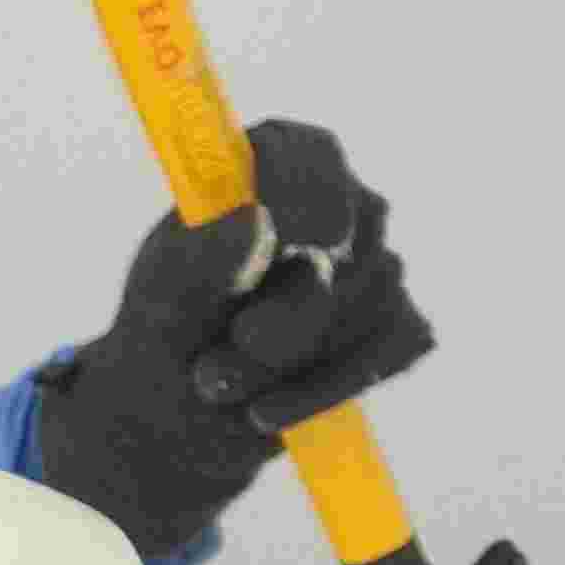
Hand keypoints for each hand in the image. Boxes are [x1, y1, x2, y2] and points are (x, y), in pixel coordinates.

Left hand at [33, 119, 435, 562]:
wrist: (183, 410)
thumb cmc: (169, 330)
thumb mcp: (166, 300)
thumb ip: (204, 261)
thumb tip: (253, 218)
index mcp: (270, 170)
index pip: (309, 151)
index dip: (308, 189)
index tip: (298, 240)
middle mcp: (337, 203)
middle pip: (345, 240)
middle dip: (279, 317)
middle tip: (209, 365)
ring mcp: (377, 264)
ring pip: (365, 304)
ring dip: (281, 364)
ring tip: (215, 383)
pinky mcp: (399, 323)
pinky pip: (387, 352)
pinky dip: (322, 390)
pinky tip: (267, 412)